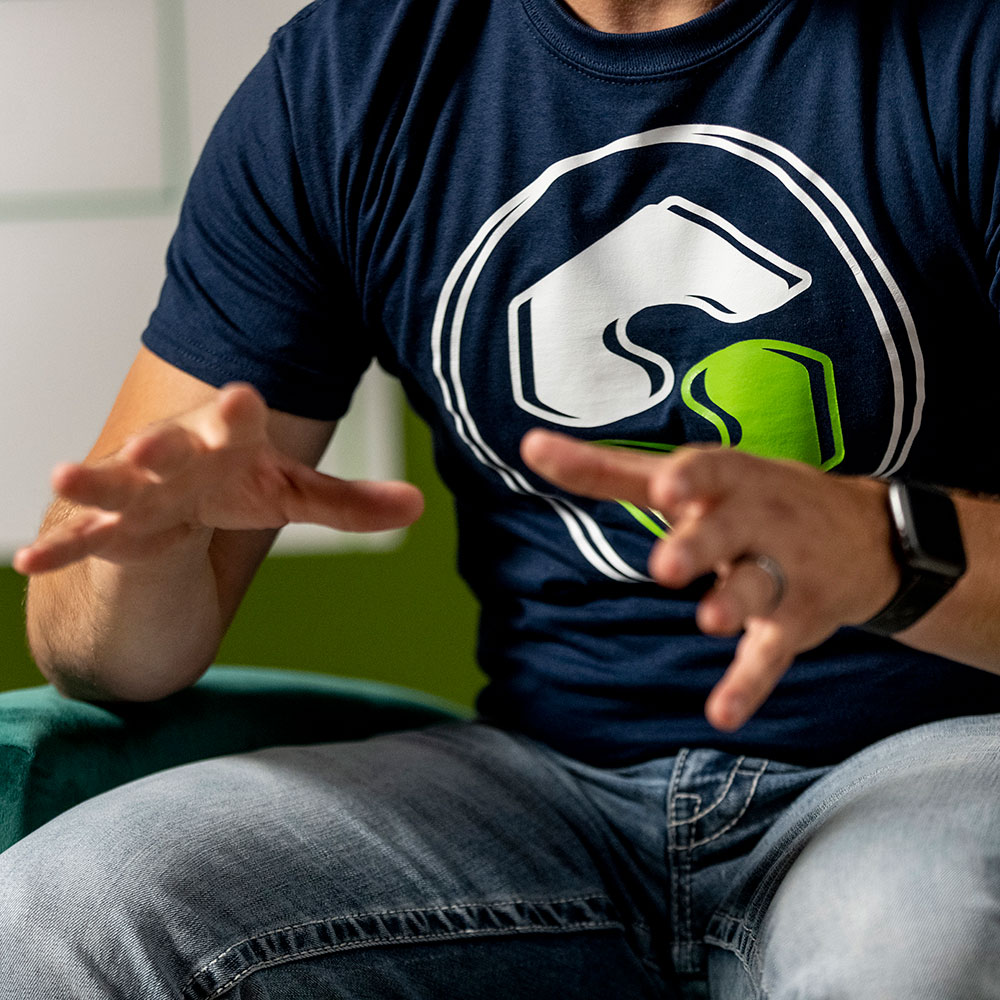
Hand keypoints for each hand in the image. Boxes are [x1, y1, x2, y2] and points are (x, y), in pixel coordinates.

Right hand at [14, 384, 423, 574]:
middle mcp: (177, 457)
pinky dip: (58, 551)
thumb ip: (351, 503)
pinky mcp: (112, 528)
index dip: (238, 411)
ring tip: (62, 475)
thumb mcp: (291, 493)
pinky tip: (27, 563)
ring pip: (112, 484)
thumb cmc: (234, 483)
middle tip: (155, 446)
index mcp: (226, 440)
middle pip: (169, 448)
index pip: (235, 421)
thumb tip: (420, 505)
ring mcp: (137, 491)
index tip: (246, 397)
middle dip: (161, 447)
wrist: (178, 499)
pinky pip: (83, 538)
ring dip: (90, 482)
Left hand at [521, 429, 897, 731]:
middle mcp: (756, 519)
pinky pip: (769, 655)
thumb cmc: (752, 497)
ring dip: (733, 603)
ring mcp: (780, 571)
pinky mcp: (795, 621)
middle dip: (700, 546)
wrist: (869, 536)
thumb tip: (527, 445)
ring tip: (710, 622)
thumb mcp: (696, 477)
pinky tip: (722, 714)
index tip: (666, 483)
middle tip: (666, 566)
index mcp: (728, 479)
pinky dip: (748, 685)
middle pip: (727, 531)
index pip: (706, 470)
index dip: (688, 477)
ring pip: (755, 588)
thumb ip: (612, 468)